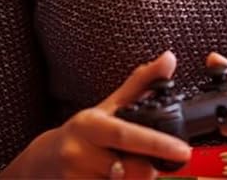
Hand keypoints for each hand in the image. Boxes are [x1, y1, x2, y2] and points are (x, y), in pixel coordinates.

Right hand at [12, 52, 191, 179]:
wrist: (43, 162)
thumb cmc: (82, 134)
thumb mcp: (107, 109)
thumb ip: (140, 86)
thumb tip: (169, 59)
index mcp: (90, 125)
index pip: (126, 135)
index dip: (156, 143)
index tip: (183, 150)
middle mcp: (80, 151)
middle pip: (134, 170)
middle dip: (147, 170)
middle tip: (140, 163)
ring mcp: (76, 177)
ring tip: (118, 172)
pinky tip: (108, 179)